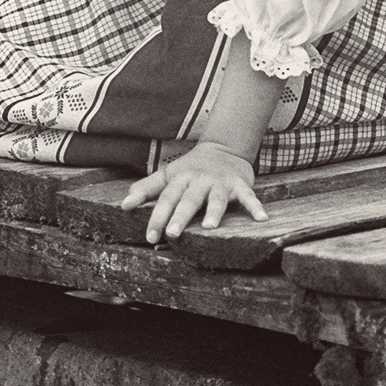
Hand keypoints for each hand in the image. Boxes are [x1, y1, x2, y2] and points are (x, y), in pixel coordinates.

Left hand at [125, 141, 266, 244]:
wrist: (223, 148)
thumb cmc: (191, 168)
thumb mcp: (167, 175)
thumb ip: (146, 189)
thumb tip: (123, 205)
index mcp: (180, 179)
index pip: (166, 199)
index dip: (157, 217)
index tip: (150, 237)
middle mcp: (199, 180)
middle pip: (188, 199)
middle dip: (180, 216)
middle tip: (173, 234)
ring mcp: (220, 182)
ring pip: (217, 198)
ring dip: (214, 212)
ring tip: (210, 227)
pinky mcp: (240, 184)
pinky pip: (249, 196)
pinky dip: (256, 206)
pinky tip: (262, 218)